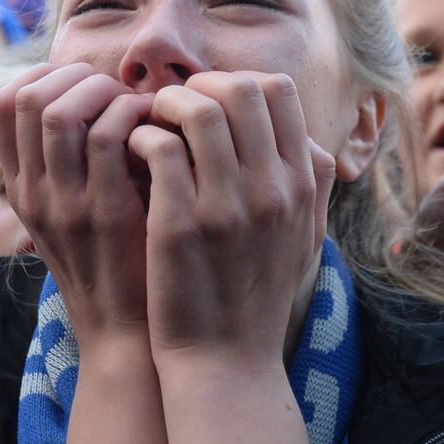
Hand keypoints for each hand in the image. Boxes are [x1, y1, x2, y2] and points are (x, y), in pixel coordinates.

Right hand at [0, 63, 153, 346]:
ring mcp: (63, 204)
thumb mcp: (69, 212)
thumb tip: (86, 95)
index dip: (41, 74)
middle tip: (114, 89)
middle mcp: (32, 193)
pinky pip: (107, 138)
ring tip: (134, 104)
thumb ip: (67, 162)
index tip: (82, 81)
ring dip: (104, 92)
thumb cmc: (112, 261)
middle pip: (26, 98)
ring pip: (60, 112)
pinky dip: (132, 115)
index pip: (0, 104)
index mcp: (20, 188)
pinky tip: (155, 125)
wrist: (126, 332)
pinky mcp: (104, 213)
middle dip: (75, 76)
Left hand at [127, 72, 335, 367]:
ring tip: (147, 124)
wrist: (226, 361)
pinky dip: (140, 137)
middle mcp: (272, 189)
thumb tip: (304, 135)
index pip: (277, 91)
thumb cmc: (255, 294)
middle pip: (240, 89)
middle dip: (198, 84)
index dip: (235, 82)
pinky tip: (132, 155)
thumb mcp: (304, 236)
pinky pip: (159, 148)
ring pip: (198, 110)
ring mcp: (227, 206)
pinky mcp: (180, 225)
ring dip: (165, 105)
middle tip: (171, 107)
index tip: (207, 102)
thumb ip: (310, 182)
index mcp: (300, 184)